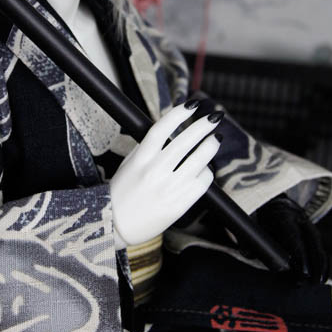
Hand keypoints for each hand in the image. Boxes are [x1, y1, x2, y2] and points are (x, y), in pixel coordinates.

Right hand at [110, 105, 221, 246]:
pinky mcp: (179, 205)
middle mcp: (155, 172)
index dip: (178, 114)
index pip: (161, 129)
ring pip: (198, 161)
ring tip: (215, 139)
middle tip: (215, 117)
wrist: (115, 225)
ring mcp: (169, 189)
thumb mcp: (129, 164)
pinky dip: (206, 172)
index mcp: (140, 160)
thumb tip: (170, 130)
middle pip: (184, 142)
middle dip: (203, 126)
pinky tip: (205, 168)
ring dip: (210, 146)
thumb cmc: (121, 192)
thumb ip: (148, 148)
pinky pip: (202, 183)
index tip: (192, 105)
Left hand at [255, 194, 328, 283]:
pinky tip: (323, 276)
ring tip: (318, 282)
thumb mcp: (258, 225)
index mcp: (285, 219)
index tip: (303, 273)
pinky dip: (324, 262)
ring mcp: (310, 226)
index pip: (295, 239)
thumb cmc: (266, 220)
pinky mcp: (315, 232)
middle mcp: (301, 221)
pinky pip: (321, 248)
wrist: (278, 204)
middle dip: (314, 264)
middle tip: (311, 282)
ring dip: (321, 265)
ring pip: (319, 246)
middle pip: (312, 243)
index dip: (300, 257)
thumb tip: (248, 254)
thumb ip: (252, 239)